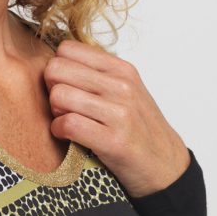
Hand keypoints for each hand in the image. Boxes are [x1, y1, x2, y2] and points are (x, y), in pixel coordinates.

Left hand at [43, 39, 190, 197]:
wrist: (166, 166)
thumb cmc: (138, 127)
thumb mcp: (124, 89)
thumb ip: (95, 73)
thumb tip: (54, 61)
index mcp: (121, 68)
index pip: (66, 49)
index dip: (57, 68)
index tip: (64, 85)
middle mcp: (122, 86)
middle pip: (56, 69)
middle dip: (50, 88)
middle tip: (61, 105)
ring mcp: (120, 113)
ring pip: (59, 95)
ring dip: (55, 111)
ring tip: (66, 120)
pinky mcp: (114, 140)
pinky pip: (68, 123)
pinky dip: (59, 130)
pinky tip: (67, 135)